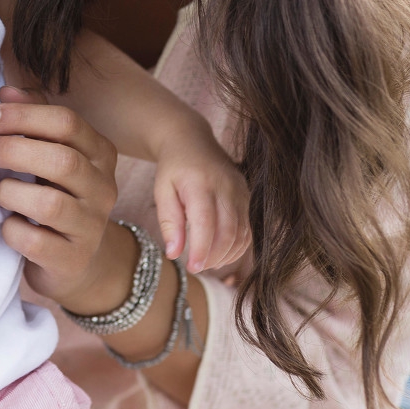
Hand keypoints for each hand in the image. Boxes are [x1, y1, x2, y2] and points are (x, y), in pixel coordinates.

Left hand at [0, 86, 119, 305]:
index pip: (68, 122)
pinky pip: (35, 242)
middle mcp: (103, 188)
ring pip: (50, 204)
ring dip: (11, 193)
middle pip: (62, 159)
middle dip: (15, 150)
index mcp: (100, 153)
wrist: (76, 261)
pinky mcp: (73, 259)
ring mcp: (91, 226)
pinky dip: (12, 231)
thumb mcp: (52, 154)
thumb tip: (5, 91)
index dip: (23, 115)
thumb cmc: (56, 195)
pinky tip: (6, 225)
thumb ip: (35, 119)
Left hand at [153, 128, 250, 271]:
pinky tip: (221, 254)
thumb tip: (174, 254)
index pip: (206, 223)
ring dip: (226, 254)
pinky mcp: (247, 196)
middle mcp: (226, 187)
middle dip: (214, 256)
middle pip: (228, 231)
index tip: (192, 267)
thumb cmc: (173, 169)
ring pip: (242, 233)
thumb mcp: (162, 191)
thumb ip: (169, 222)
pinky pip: (248, 228)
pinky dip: (237, 246)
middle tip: (197, 267)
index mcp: (200, 184)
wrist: (192, 141)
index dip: (202, 249)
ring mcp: (240, 191)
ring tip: (207, 262)